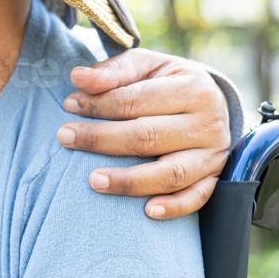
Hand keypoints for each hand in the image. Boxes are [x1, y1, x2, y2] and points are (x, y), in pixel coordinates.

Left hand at [57, 48, 231, 219]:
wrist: (208, 102)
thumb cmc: (166, 83)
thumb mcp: (145, 66)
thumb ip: (113, 70)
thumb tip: (78, 77)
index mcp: (194, 88)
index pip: (136, 100)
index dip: (99, 104)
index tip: (69, 105)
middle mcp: (208, 122)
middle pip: (148, 137)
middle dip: (101, 139)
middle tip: (64, 137)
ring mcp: (213, 154)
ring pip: (170, 173)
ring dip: (130, 181)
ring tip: (93, 180)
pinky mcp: (214, 178)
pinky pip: (197, 198)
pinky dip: (174, 207)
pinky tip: (147, 211)